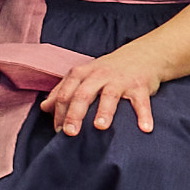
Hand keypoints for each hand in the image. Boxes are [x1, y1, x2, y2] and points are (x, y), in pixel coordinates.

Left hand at [41, 47, 171, 135]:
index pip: (65, 93)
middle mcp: (98, 75)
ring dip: (104, 111)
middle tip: (70, 133)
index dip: (59, 112)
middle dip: (74, 113)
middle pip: (83, 94)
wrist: (140, 56)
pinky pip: (141, 102)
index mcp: (80, 73)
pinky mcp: (140, 86)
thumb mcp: (82, 76)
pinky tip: (145, 128)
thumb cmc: (106, 71)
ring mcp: (119, 80)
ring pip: (109, 95)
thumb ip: (63, 91)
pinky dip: (144, 114)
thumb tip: (44, 107)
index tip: (58, 131)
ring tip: (100, 127)